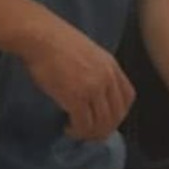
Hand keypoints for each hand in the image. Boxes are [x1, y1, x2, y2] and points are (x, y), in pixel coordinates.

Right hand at [21, 18, 135, 141]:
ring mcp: (93, 88)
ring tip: (77, 131)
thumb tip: (92, 94)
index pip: (128, 97)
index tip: (107, 119)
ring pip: (102, 123)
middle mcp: (106, 77)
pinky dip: (77, 131)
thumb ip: (96, 71)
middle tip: (90, 132)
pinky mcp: (76, 97)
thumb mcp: (87, 52)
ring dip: (90, 133)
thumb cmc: (55, 41)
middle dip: (104, 128)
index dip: (119, 113)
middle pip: (117, 114)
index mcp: (111, 65)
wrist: (40, 36)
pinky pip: (84, 124)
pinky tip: (68, 127)